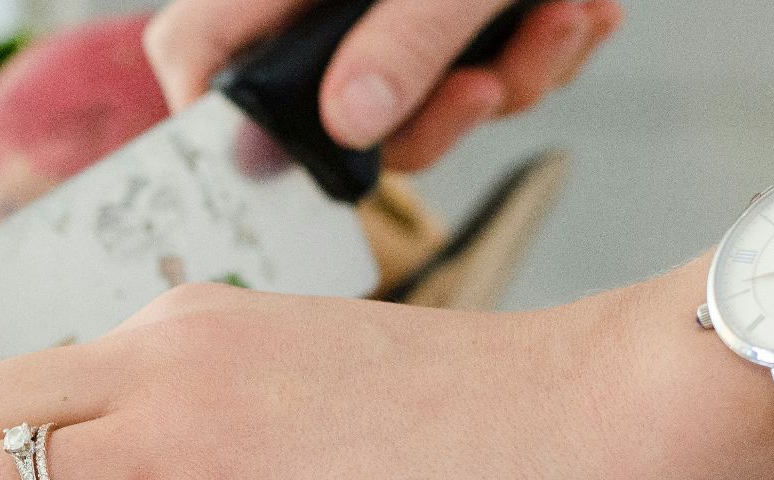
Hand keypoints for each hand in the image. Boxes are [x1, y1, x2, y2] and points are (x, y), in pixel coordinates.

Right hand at [144, 0, 623, 170]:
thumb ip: (407, 36)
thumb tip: (351, 125)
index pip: (197, 54)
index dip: (213, 122)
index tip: (271, 168)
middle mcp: (329, 4)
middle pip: (332, 114)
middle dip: (431, 116)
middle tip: (486, 84)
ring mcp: (390, 15)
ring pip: (421, 104)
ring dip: (510, 76)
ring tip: (563, 15)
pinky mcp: (455, 20)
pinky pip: (482, 72)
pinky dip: (539, 52)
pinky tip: (578, 10)